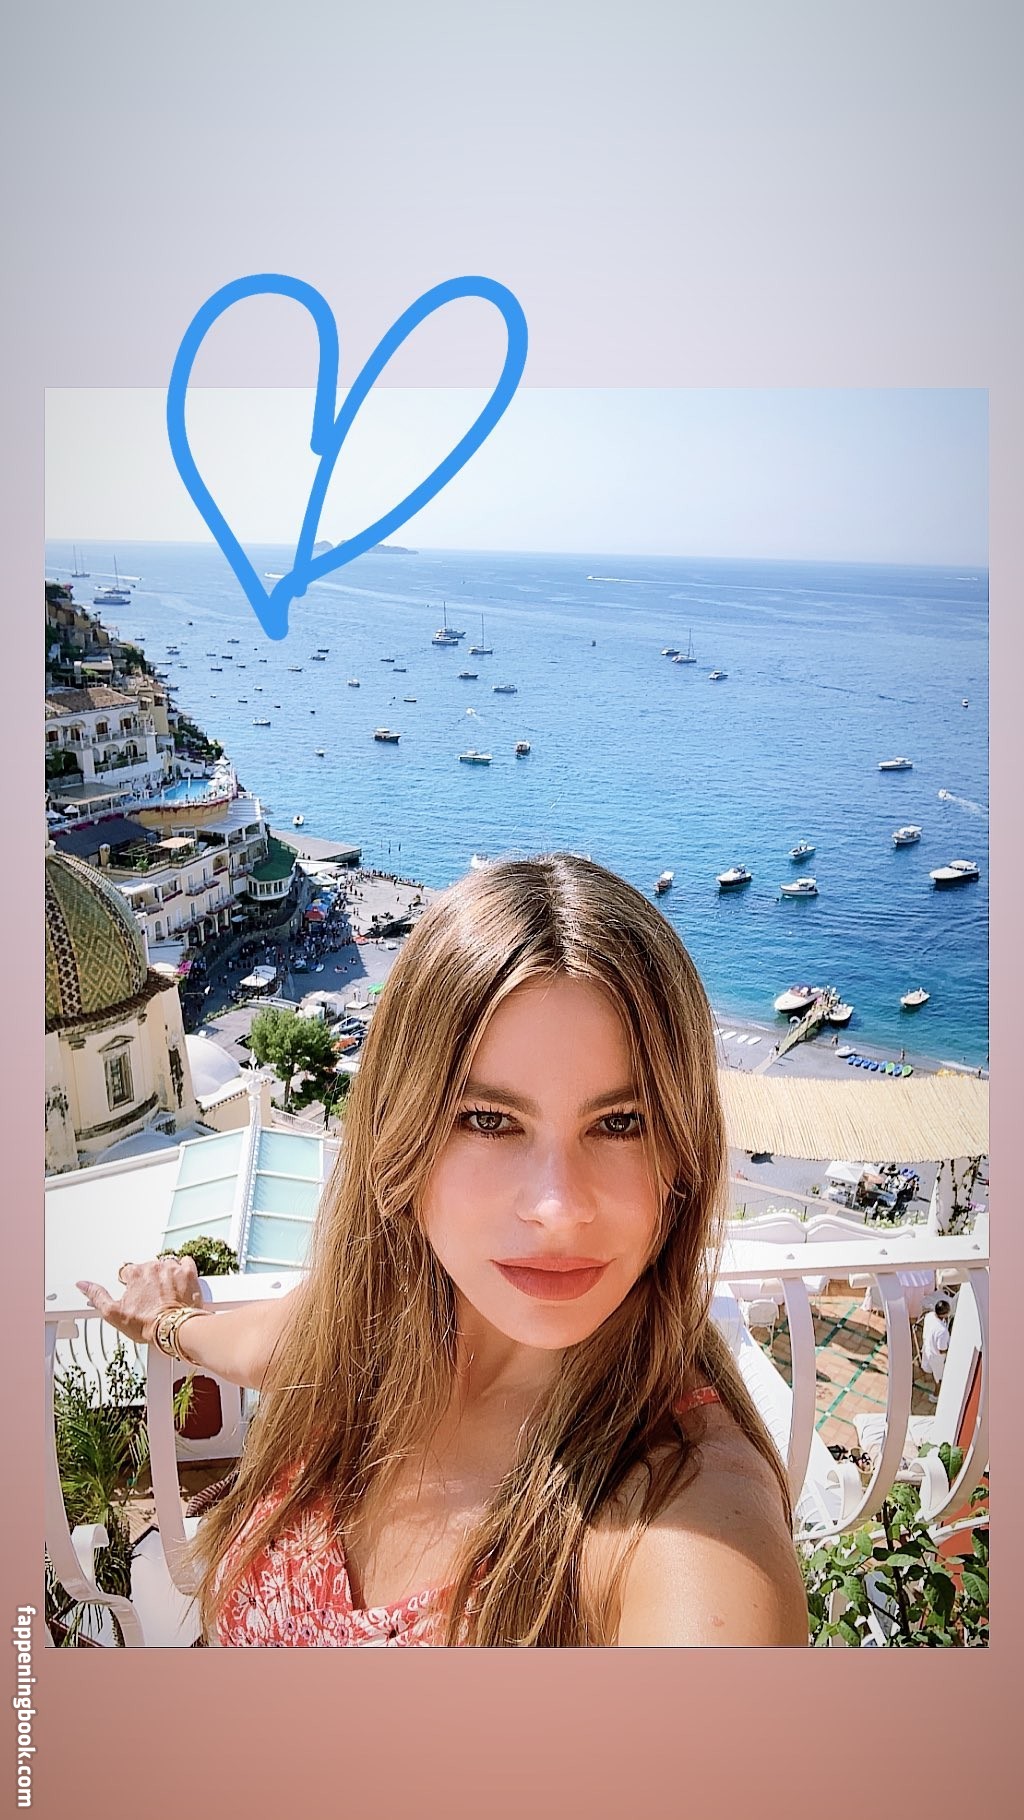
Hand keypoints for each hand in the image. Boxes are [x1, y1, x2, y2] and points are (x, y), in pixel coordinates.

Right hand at [76, 1257, 204, 1345]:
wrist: (174, 1329)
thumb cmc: (147, 1324)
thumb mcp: (113, 1313)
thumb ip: (97, 1295)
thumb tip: (83, 1284)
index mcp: (135, 1273)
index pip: (127, 1271)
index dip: (129, 1283)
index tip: (133, 1292)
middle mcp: (153, 1267)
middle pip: (147, 1267)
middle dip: (147, 1279)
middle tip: (150, 1296)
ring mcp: (172, 1269)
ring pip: (166, 1264)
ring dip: (165, 1274)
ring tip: (165, 1291)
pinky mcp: (188, 1273)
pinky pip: (186, 1262)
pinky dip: (183, 1269)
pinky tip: (180, 1280)